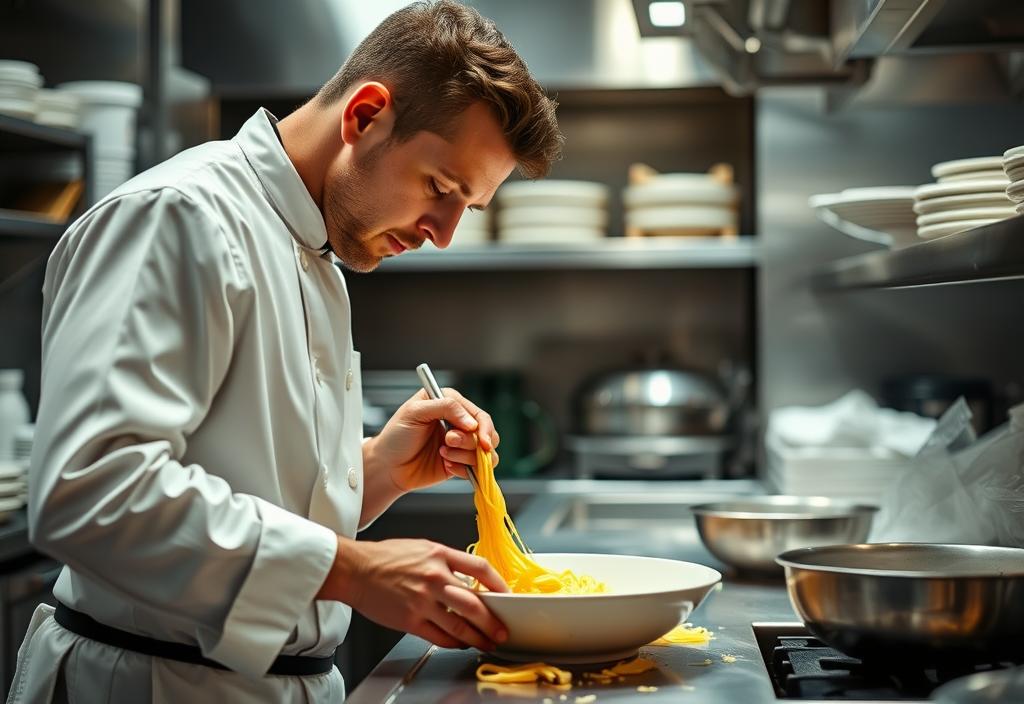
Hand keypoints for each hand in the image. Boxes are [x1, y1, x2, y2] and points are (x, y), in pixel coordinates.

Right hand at [320, 536, 509, 649]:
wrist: (356, 569)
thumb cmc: (386, 558)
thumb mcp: (423, 548)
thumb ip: (447, 562)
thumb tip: (470, 580)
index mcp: (440, 554)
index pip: (480, 568)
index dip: (499, 584)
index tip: (508, 595)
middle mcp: (434, 577)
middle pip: (475, 602)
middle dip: (493, 621)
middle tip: (502, 630)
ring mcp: (422, 600)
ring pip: (460, 624)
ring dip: (478, 637)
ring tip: (487, 642)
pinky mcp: (410, 620)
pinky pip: (440, 636)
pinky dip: (454, 642)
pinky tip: (460, 643)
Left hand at [369, 388, 499, 492]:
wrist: (387, 466)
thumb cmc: (396, 436)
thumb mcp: (415, 412)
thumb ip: (445, 408)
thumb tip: (472, 423)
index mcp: (450, 404)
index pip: (479, 414)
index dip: (482, 427)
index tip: (478, 439)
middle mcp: (459, 423)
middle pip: (487, 434)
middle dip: (470, 442)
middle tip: (448, 443)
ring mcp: (461, 445)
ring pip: (486, 453)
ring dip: (466, 456)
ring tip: (444, 455)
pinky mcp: (460, 463)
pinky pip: (478, 470)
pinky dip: (465, 470)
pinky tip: (446, 466)